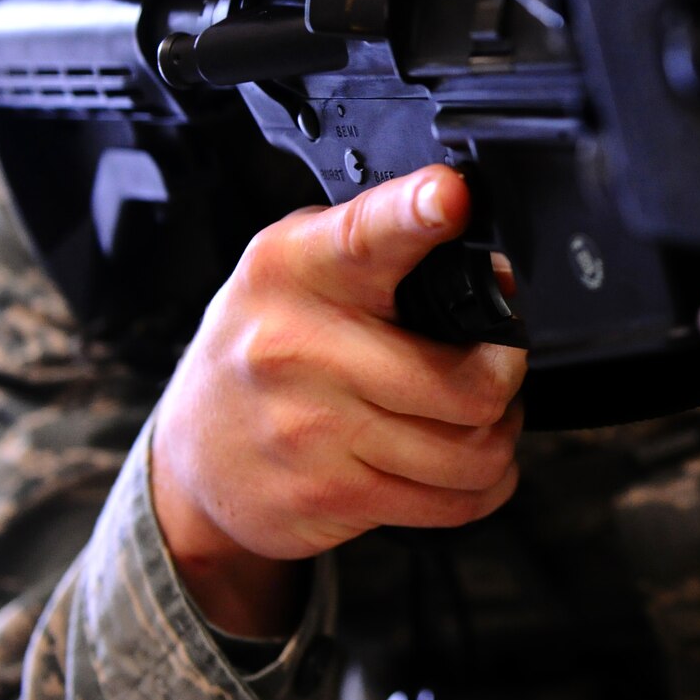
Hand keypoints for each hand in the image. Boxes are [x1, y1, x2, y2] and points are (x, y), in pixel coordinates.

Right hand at [149, 165, 526, 634]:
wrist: (195, 448)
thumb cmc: (269, 343)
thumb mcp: (302, 268)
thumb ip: (384, 252)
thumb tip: (496, 276)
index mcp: (299, 267)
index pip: (366, 234)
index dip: (416, 211)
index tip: (450, 195)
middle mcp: (298, 345)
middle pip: (467, 382)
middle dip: (505, 376)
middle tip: (494, 367)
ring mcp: (310, 429)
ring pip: (471, 452)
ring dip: (496, 439)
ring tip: (475, 419)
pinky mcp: (327, 496)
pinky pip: (451, 504)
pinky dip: (479, 488)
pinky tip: (460, 466)